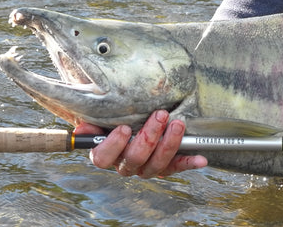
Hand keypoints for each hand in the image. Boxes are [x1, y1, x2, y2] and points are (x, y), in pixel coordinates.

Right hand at [75, 111, 207, 177]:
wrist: (131, 119)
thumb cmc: (114, 116)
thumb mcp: (100, 115)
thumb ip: (92, 120)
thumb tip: (82, 129)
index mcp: (106, 154)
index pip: (103, 157)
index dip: (112, 145)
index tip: (123, 128)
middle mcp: (125, 164)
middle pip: (135, 158)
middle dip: (149, 136)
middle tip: (160, 115)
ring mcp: (145, 167)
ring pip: (156, 164)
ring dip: (169, 144)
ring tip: (178, 124)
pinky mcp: (164, 167)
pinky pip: (176, 167)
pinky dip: (189, 162)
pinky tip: (201, 159)